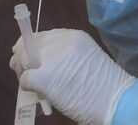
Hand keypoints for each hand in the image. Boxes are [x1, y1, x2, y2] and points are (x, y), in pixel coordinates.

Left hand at [10, 30, 134, 124]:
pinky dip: (26, 86)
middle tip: (27, 75)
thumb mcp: (85, 59)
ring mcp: (52, 58)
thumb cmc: (103, 86)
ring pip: (23, 59)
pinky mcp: (44, 77)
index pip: (42, 36)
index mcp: (74, 36)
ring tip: (34, 85)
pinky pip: (25, 78)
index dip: (33, 48)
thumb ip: (62, 55)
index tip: (31, 60)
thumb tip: (36, 60)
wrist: (115, 102)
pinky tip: (38, 93)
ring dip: (24, 71)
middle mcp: (62, 42)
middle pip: (30, 44)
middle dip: (24, 59)